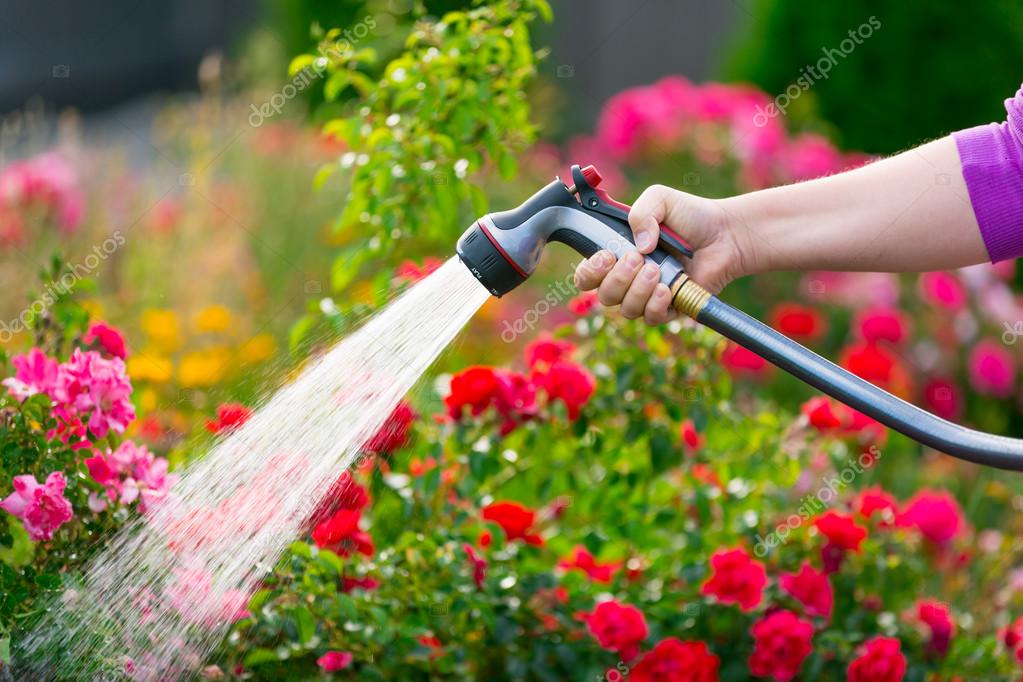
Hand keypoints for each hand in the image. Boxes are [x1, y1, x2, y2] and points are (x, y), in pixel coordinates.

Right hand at [573, 185, 749, 323]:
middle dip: (617, 279)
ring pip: (626, 309)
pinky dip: (656, 305)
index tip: (606, 256)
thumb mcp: (660, 199)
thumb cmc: (690, 216)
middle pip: (603, 296)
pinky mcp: (669, 309)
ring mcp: (647, 296)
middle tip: (638, 259)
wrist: (726, 234)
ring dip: (637, 290)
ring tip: (657, 270)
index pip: (587, 275)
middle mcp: (628, 279)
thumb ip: (640, 213)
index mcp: (617, 255)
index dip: (589, 271)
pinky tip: (667, 288)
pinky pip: (651, 318)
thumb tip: (639, 248)